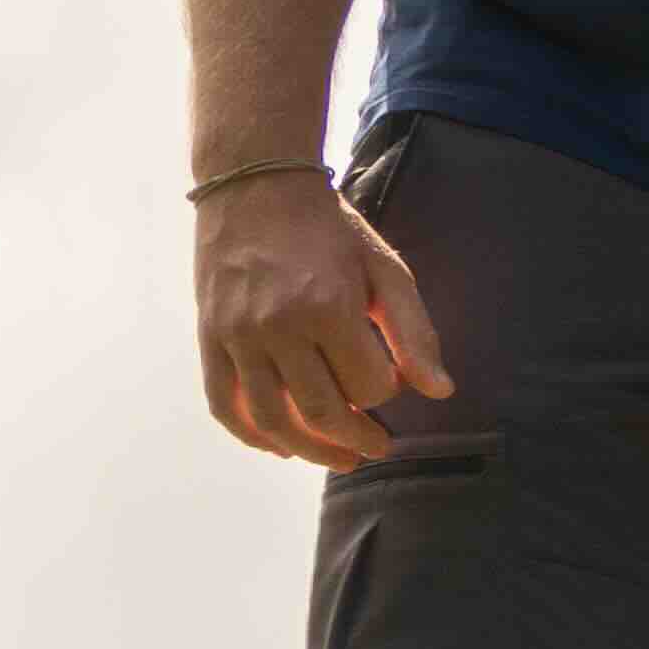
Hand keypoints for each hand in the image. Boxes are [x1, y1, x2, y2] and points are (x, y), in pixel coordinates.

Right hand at [195, 171, 452, 467]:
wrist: (256, 190)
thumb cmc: (332, 232)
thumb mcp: (387, 270)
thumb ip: (414, 333)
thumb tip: (439, 392)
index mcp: (327, 308)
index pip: (368, 386)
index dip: (386, 394)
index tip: (391, 385)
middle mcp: (276, 327)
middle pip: (321, 412)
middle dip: (356, 440)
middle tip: (377, 448)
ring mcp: (236, 336)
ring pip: (272, 420)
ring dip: (310, 451)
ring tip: (339, 458)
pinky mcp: (209, 339)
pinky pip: (225, 405)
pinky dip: (252, 436)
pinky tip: (281, 447)